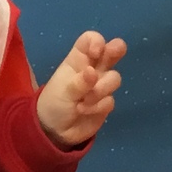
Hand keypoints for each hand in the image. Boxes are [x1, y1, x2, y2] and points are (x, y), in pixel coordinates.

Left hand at [35, 31, 126, 147]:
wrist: (56, 131)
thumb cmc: (54, 103)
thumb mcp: (63, 91)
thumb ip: (79, 83)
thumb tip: (93, 72)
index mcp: (78, 60)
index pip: (90, 40)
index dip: (96, 42)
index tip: (96, 53)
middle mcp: (93, 69)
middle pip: (111, 51)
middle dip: (116, 49)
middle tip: (117, 51)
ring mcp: (101, 85)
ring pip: (114, 78)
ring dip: (101, 90)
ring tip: (84, 101)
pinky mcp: (106, 102)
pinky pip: (110, 100)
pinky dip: (98, 107)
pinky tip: (84, 111)